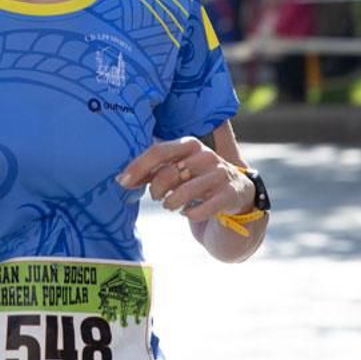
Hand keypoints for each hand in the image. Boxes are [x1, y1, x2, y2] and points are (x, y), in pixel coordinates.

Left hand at [117, 137, 255, 223]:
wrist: (238, 196)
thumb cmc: (199, 180)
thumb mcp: (179, 169)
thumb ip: (154, 170)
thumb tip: (122, 178)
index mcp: (190, 144)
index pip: (159, 151)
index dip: (138, 167)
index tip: (122, 181)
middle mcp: (206, 156)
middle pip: (169, 172)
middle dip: (156, 189)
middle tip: (156, 197)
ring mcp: (220, 174)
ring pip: (184, 192)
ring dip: (171, 203)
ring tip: (171, 205)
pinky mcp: (230, 194)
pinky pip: (201, 209)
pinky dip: (190, 214)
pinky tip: (190, 212)